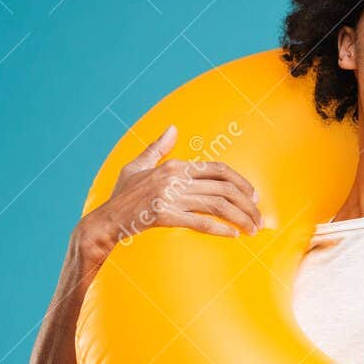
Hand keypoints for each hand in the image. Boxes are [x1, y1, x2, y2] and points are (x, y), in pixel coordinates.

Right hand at [75, 125, 260, 270]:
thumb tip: (173, 129)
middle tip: (259, 219)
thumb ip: (158, 147)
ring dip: (240, 217)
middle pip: (224, 188)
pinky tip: (232, 235)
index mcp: (174, 166)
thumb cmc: (122, 195)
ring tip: (252, 230)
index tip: (253, 196)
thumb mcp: (137, 165)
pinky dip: (219, 228)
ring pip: (217, 204)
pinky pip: (199, 221)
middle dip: (247, 204)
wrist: (105, 220)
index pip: (218, 169)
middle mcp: (175, 178)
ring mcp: (170, 197)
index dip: (240, 182)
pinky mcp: (164, 216)